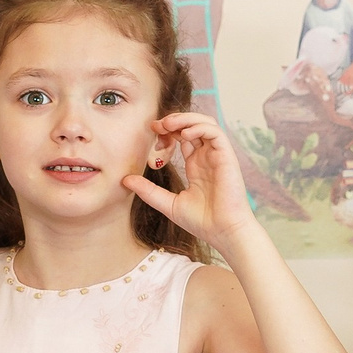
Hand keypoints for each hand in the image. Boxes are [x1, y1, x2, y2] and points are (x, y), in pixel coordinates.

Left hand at [128, 112, 258, 248]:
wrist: (223, 232)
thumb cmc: (202, 222)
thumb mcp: (168, 204)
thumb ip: (149, 191)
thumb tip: (125, 180)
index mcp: (196, 165)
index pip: (182, 137)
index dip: (167, 130)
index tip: (151, 132)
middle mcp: (207, 157)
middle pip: (193, 126)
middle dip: (174, 120)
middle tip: (156, 125)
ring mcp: (217, 156)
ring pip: (205, 124)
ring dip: (186, 119)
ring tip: (168, 124)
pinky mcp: (227, 157)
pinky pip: (215, 133)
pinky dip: (200, 128)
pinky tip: (184, 134)